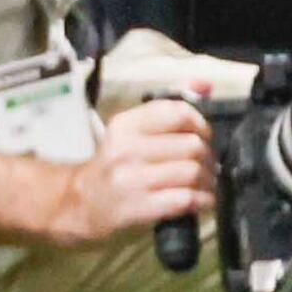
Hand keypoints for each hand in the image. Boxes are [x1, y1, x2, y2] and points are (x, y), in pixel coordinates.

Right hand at [53, 98, 215, 245]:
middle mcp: (126, 149)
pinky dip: (203, 200)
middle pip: (191, 145)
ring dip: (208, 181)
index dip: (200, 124)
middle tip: (206, 165)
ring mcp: (131, 179)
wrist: (83, 202)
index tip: (202, 136)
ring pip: (192, 172)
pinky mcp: (138, 207)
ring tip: (205, 184)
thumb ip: (167, 109)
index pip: (176, 113)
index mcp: (125, 125)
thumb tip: (204, 85)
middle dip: (208, 157)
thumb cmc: (114, 165)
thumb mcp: (130, 132)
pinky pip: (186, 198)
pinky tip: (201, 200)